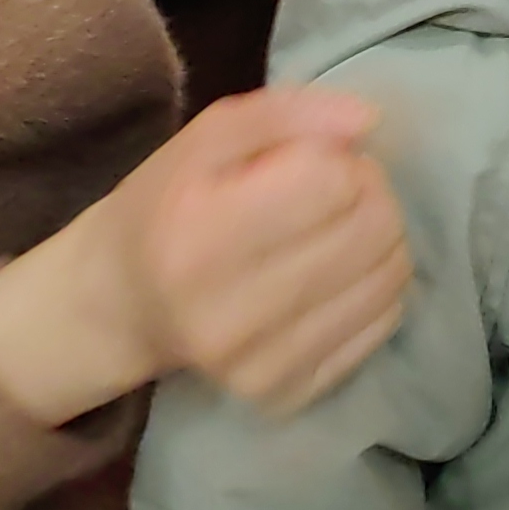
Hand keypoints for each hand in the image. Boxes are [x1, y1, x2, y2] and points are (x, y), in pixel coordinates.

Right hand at [0, 90, 408, 425]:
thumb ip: (284, 114)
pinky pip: (382, 326)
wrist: (118, 307)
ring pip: (389, 279)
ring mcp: (259, 364)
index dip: (341, 159)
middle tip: (336, 194)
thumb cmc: (164, 207)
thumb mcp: (205, 139)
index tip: (315, 163)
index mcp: (199, 235)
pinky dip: (373, 290)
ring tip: (337, 232)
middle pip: (373, 230)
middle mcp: (228, 312)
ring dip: (381, 241)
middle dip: (371, 195)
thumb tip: (369, 119)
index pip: (334, 181)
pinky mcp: (286, 395)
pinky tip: (334, 278)